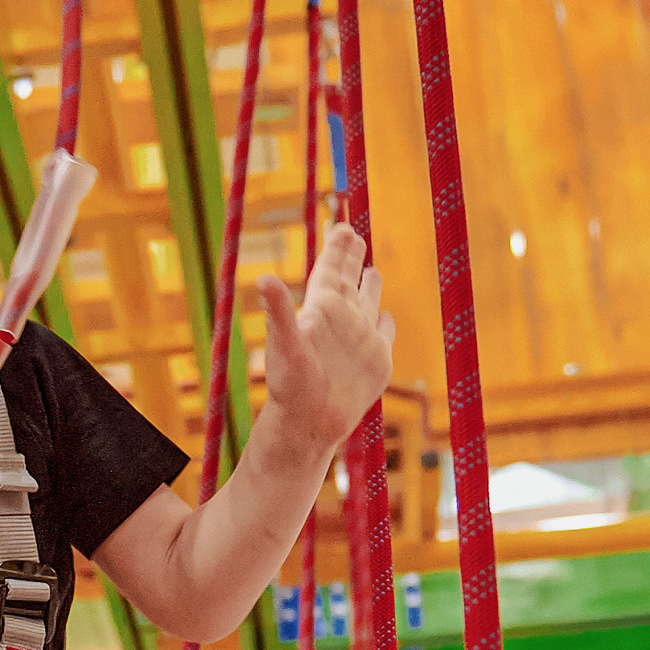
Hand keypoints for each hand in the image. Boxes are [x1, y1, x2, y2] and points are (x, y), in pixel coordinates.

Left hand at [258, 216, 393, 466]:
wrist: (311, 424)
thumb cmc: (292, 387)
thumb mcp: (285, 345)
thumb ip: (279, 311)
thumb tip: (263, 279)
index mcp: (321, 311)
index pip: (328, 271)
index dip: (335, 249)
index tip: (340, 224)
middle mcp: (341, 321)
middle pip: (347, 280)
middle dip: (350, 256)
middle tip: (350, 230)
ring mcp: (359, 340)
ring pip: (366, 301)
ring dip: (368, 283)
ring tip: (370, 267)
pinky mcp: (376, 361)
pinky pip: (384, 333)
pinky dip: (385, 322)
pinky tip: (385, 315)